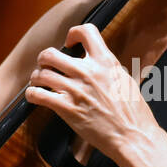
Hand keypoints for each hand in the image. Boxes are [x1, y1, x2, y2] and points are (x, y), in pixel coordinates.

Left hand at [25, 23, 156, 163]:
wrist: (132, 136)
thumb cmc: (133, 112)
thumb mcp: (125, 79)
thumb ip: (108, 67)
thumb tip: (97, 61)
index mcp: (105, 61)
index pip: (85, 31)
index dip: (73, 34)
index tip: (70, 44)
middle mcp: (88, 72)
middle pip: (50, 53)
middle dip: (45, 59)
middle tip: (47, 66)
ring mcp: (75, 90)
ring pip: (40, 74)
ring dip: (37, 78)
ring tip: (40, 82)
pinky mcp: (67, 108)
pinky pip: (37, 94)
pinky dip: (32, 94)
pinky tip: (36, 96)